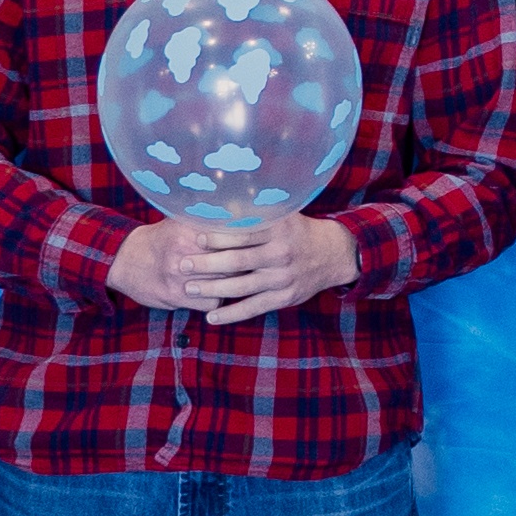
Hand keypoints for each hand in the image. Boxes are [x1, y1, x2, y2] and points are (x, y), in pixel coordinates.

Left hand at [119, 215, 357, 324]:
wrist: (332, 255)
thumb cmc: (298, 231)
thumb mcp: (284, 214)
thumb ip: (256, 210)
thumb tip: (221, 198)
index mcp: (279, 230)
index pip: (243, 234)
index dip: (218, 237)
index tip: (195, 238)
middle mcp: (281, 254)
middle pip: (238, 261)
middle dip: (207, 264)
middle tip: (183, 266)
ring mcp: (282, 278)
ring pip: (241, 287)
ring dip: (213, 289)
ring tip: (189, 289)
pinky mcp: (284, 298)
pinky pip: (253, 308)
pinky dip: (231, 313)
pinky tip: (211, 316)